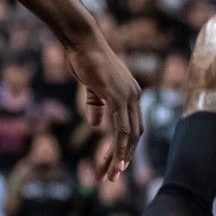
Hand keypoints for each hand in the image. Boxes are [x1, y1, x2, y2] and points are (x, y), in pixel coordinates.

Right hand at [65, 37, 141, 179]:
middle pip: (135, 134)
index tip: (114, 163)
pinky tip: (115, 160)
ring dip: (122, 157)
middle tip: (114, 176)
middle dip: (125, 156)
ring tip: (114, 175)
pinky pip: (121, 128)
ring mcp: (127, 96)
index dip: (124, 145)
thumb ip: (96, 105)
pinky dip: (120, 146)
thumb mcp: (91, 86)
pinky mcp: (117, 96)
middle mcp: (133, 96)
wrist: (81, 39)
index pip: (131, 126)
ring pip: (130, 135)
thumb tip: (95, 125)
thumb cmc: (83, 57)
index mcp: (129, 93)